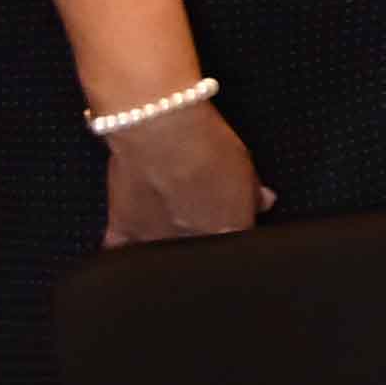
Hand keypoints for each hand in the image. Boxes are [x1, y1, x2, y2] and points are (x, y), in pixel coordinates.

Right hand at [102, 97, 269, 242]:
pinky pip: (122, 250)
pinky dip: (126, 248)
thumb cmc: (203, 140)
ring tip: (168, 218)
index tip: (229, 217)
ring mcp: (158, 239)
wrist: (160, 129)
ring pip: (165, 255)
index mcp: (229, 229)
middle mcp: (195, 242)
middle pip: (201, 250)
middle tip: (197, 209)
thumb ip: (252, 191)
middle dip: (203, 235)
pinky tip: (132, 241)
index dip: (233, 230)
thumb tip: (263, 201)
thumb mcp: (242, 163)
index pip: (237, 243)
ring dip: (168, 243)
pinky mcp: (124, 229)